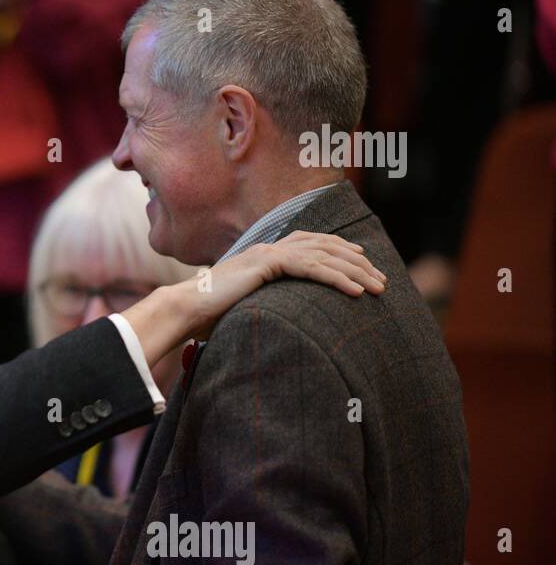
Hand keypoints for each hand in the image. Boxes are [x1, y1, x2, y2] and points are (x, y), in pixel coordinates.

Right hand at [188, 231, 385, 337]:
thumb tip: (280, 320)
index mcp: (265, 254)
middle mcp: (269, 248)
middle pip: (325, 246)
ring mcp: (267, 253)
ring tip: (377, 288)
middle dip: (357, 262)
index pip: (312, 243)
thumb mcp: (245, 305)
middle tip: (381, 280)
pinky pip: (311, 268)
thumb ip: (265, 303)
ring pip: (324, 255)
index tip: (364, 264)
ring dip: (355, 272)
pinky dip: (336, 278)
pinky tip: (355, 292)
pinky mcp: (266, 264)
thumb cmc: (208, 315)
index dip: (341, 250)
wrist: (184, 309)